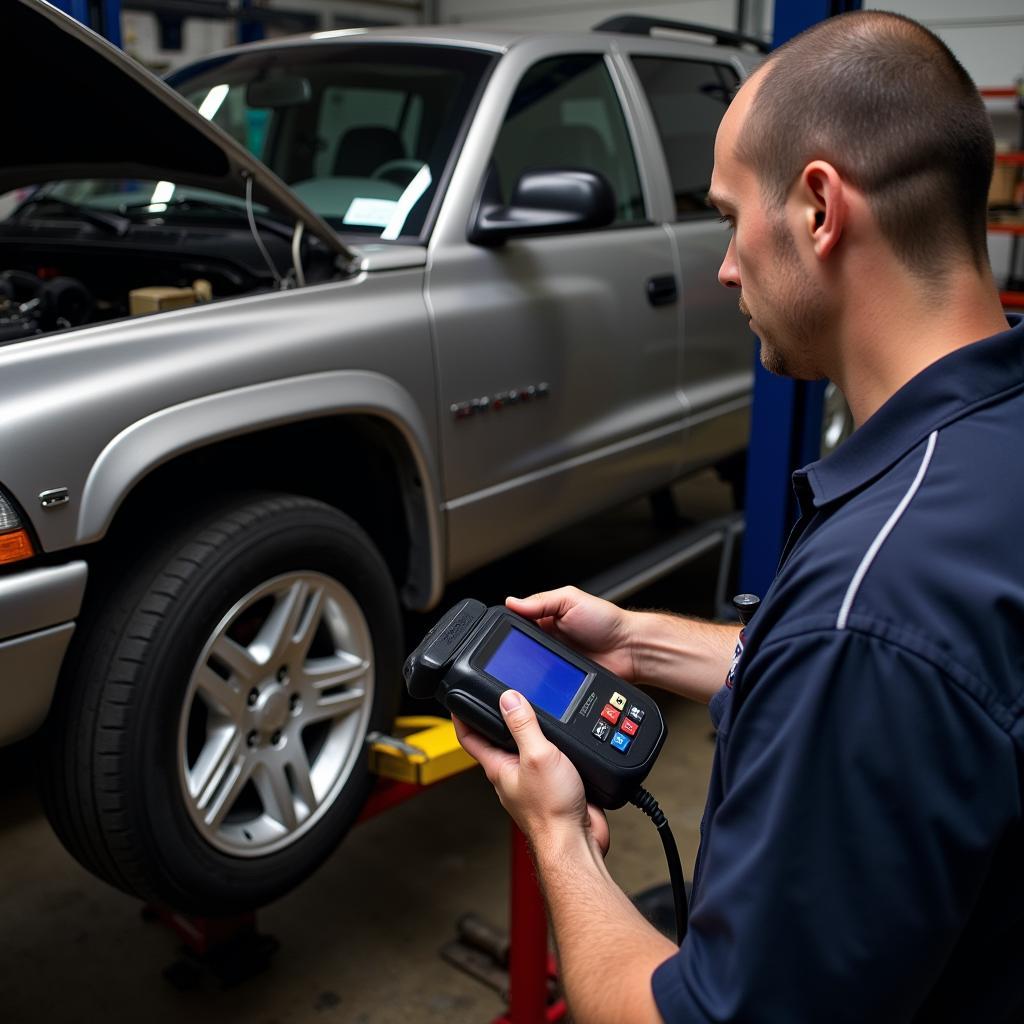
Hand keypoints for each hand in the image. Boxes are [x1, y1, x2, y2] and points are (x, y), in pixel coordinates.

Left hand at [453, 690, 609, 856]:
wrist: (576, 842)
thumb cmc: (551, 811)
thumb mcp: (536, 756)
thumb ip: (523, 726)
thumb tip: (508, 698)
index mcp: (499, 766)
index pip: (470, 737)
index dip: (462, 715)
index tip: (459, 697)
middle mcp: (512, 773)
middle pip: (498, 740)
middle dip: (500, 717)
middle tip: (502, 695)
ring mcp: (532, 781)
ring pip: (526, 748)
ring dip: (530, 730)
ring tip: (534, 709)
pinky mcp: (554, 786)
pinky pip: (549, 759)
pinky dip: (554, 744)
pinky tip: (563, 737)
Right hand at [506, 587, 636, 681]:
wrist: (629, 649)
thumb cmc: (606, 621)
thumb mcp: (571, 599)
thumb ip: (542, 601)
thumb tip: (512, 601)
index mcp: (546, 618)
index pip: (518, 623)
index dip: (509, 630)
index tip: (503, 635)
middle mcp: (548, 640)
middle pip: (521, 648)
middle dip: (518, 652)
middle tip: (518, 654)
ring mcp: (555, 661)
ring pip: (531, 668)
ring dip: (529, 669)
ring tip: (531, 667)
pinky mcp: (562, 681)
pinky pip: (545, 684)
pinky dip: (542, 683)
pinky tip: (542, 681)